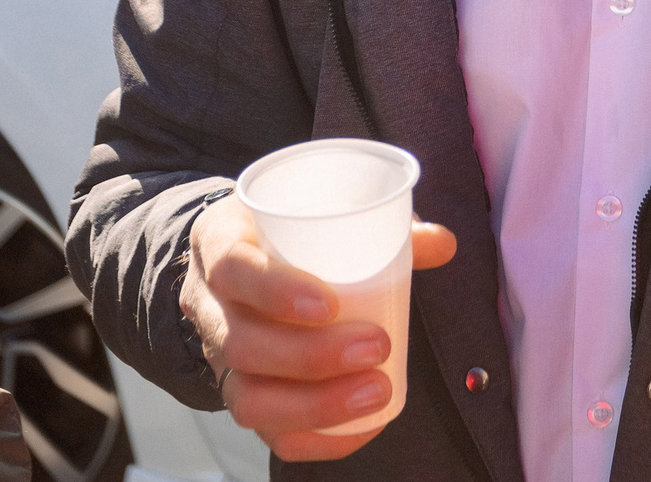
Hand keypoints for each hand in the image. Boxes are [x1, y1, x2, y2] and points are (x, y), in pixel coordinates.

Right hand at [180, 194, 457, 462]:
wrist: (239, 257)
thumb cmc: (287, 233)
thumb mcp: (317, 212)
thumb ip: (380, 226)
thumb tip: (442, 243)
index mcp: (221, 243)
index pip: (232, 268)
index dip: (275, 291)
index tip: (331, 304)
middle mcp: (209, 305)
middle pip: (241, 343)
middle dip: (310, 356)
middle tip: (376, 346)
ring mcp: (217, 356)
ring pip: (246, 397)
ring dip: (315, 404)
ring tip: (376, 392)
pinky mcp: (239, 392)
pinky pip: (265, 431)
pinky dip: (316, 437)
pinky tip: (363, 427)